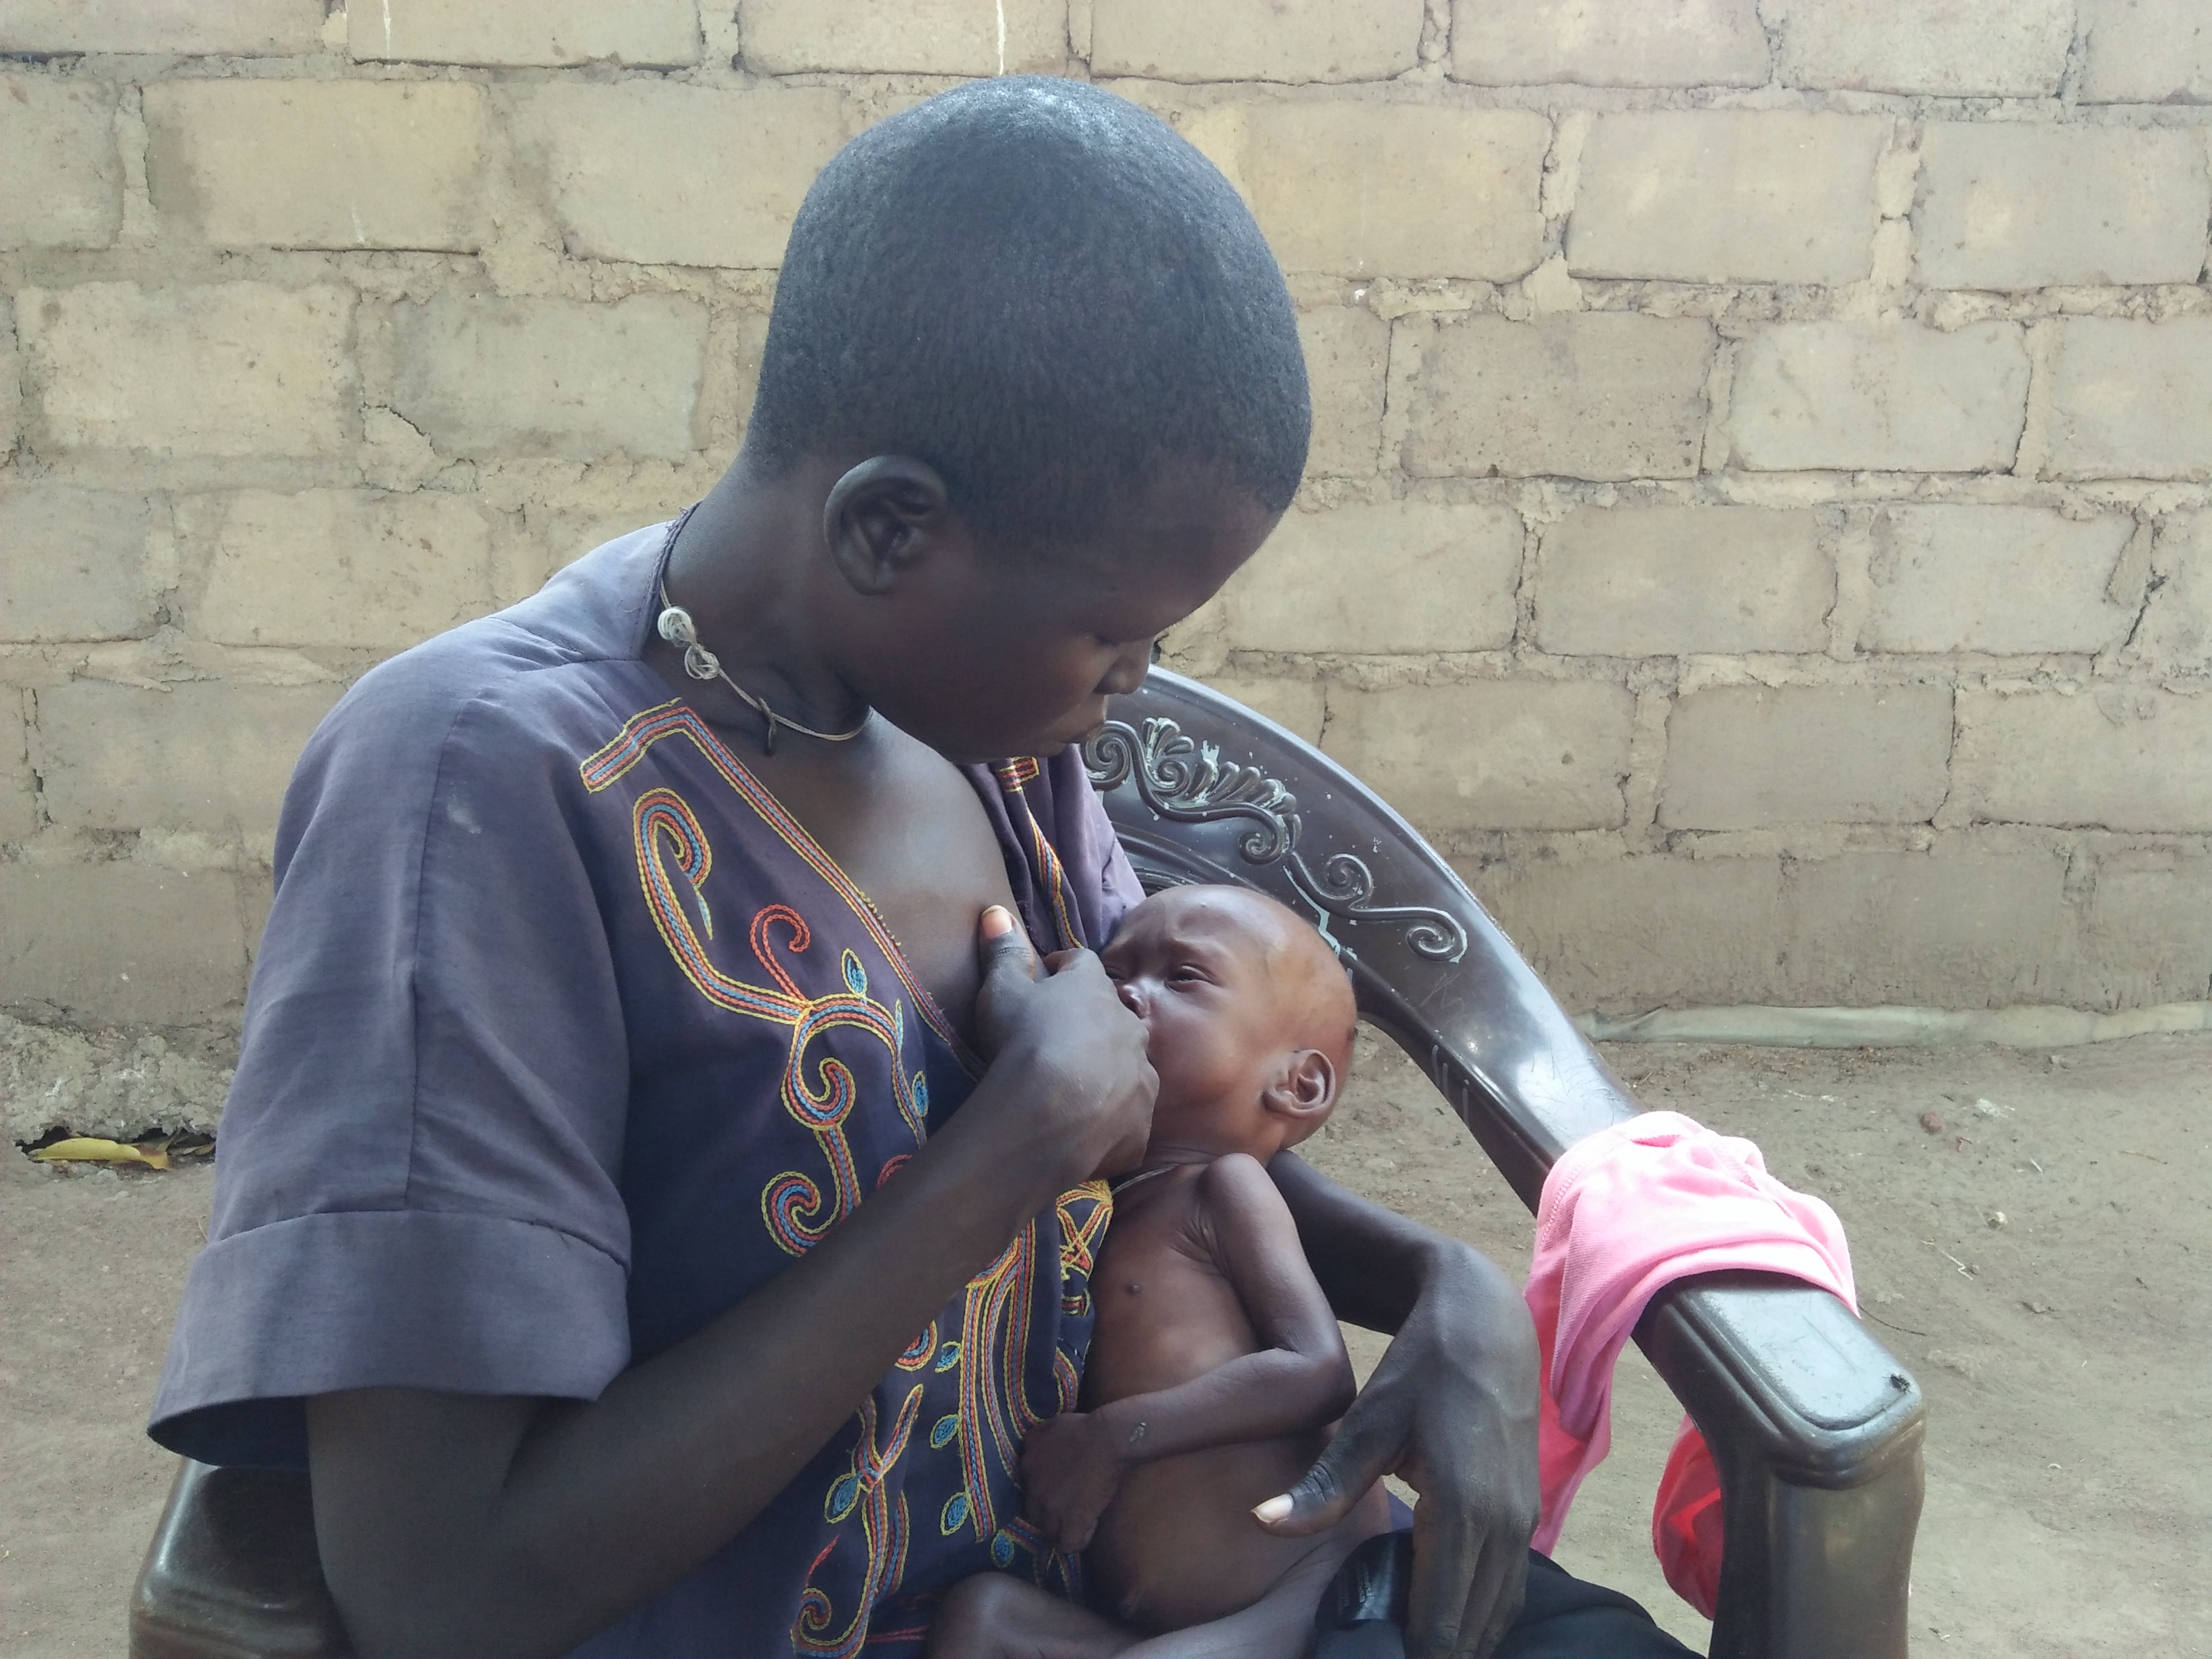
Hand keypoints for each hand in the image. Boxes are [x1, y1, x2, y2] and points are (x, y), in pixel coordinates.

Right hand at [972, 907, 1154, 1183]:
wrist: (1047, 1114)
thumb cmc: (1023, 1040)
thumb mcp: (1001, 990)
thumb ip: (1003, 952)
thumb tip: (997, 912)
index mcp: (1094, 987)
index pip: (1083, 962)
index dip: (1063, 967)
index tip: (1046, 975)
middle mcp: (1127, 1024)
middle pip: (1112, 1013)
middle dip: (1090, 1020)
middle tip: (1058, 1036)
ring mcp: (1140, 1073)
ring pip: (1128, 1061)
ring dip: (1108, 1066)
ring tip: (1075, 1084)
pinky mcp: (1141, 1119)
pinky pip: (1129, 1111)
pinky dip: (1112, 1113)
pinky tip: (1087, 1124)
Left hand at [1019, 1410, 1127, 1553]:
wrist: (1107, 1439)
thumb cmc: (1083, 1428)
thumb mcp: (1050, 1426)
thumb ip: (1035, 1441)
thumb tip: (1031, 1449)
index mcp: (1027, 1466)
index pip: (1027, 1491)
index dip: (1043, 1494)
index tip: (1058, 1491)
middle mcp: (1032, 1491)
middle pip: (1034, 1516)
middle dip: (1049, 1515)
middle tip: (1069, 1508)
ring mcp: (1050, 1509)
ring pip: (1049, 1533)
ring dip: (1063, 1530)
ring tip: (1079, 1521)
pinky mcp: (1071, 1521)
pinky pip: (1068, 1544)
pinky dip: (1078, 1541)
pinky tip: (1088, 1528)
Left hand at [1254, 1247, 1539, 1658]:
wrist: (1486, 1325)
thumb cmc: (1421, 1369)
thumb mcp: (1367, 1422)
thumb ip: (1323, 1485)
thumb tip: (1262, 1522)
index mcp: (1463, 1511)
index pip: (1441, 1623)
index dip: (1406, 1651)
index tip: (1364, 1650)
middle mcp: (1504, 1527)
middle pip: (1471, 1632)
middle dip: (1429, 1648)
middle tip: (1376, 1646)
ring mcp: (1524, 1523)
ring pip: (1495, 1614)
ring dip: (1454, 1633)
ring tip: (1400, 1636)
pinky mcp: (1528, 1514)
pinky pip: (1505, 1588)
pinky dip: (1474, 1609)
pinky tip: (1432, 1606)